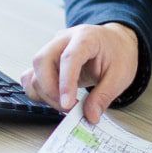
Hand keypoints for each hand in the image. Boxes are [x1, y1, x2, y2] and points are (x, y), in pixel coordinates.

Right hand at [19, 23, 138, 121]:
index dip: (65, 82)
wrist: (115, 42)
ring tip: (63, 104)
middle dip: (49, 90)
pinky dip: (37, 91)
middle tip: (66, 108)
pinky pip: (31, 75)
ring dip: (44, 93)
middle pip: (42, 60)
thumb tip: (90, 115)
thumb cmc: (117, 53)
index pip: (69, 58)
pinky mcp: (47, 61)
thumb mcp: (120, 75)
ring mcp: (52, 49)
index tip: (67, 104)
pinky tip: (54, 98)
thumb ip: (104, 96)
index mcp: (85, 37)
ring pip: (34, 70)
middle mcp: (63, 40)